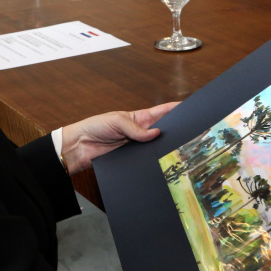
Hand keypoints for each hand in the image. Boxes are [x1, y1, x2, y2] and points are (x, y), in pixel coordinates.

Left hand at [61, 102, 178, 173]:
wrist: (79, 146)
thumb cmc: (95, 127)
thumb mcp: (117, 121)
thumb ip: (136, 128)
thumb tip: (155, 133)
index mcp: (140, 117)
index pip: (162, 111)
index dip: (176, 109)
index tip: (191, 108)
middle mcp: (141, 131)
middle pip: (164, 131)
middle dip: (175, 131)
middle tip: (189, 133)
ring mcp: (138, 146)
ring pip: (156, 147)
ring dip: (163, 148)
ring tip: (177, 149)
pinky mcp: (133, 159)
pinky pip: (146, 160)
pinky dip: (152, 161)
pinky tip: (160, 162)